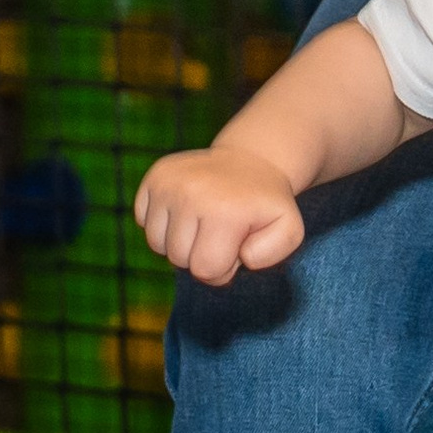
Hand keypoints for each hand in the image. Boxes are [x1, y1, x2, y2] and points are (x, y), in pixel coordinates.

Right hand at [136, 144, 306, 285]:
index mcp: (225, 211)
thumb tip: (242, 255)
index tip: (236, 248)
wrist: (251, 162)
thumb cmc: (265, 205)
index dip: (223, 269)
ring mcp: (169, 183)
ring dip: (180, 242)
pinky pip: (143, 222)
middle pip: (179, 260)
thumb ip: (273, 252)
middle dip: (200, 256)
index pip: (205, 271)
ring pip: (157, 244)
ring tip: (203, 222)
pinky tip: (186, 209)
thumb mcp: (288, 229)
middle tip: (221, 233)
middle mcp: (191, 193)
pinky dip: (163, 223)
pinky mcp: (155, 176)